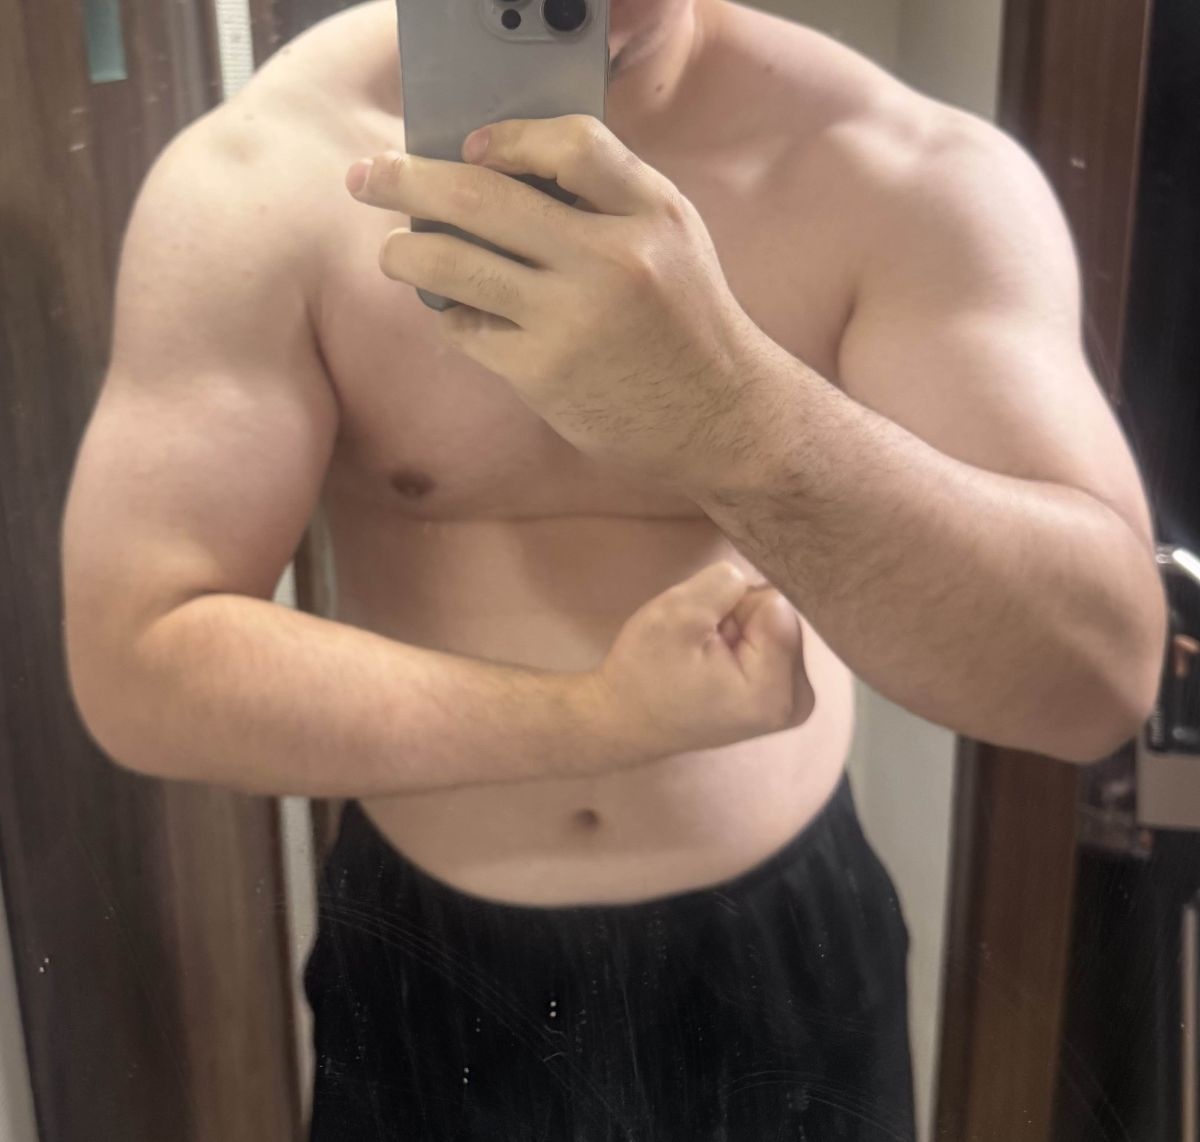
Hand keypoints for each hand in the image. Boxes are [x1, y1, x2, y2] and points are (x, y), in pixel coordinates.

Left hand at [346, 116, 767, 484]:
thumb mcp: (671, 240)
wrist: (717, 417)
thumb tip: (501, 170)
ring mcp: (572, 320)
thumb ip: (608, 198)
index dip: (506, 137)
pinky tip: (459, 314)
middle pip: (483, 197)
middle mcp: (611, 260)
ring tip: (393, 252)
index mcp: (651, 214)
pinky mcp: (543, 373)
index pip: (570, 144)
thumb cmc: (686, 321)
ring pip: (454, 265)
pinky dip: (453, 316)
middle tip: (366, 175)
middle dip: (408, 179)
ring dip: (405, 253)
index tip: (466, 145)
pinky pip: (469, 329)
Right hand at [590, 561, 814, 759]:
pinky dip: (742, 643)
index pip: (777, 604)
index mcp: (777, 690)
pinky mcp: (779, 697)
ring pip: (774, 626)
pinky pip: (770, 643)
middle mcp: (798, 700)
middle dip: (740, 617)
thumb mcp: (677, 614)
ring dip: (739, 629)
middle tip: (699, 644)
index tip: (704, 629)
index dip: (736, 602)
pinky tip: (715, 663)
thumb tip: (754, 577)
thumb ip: (724, 583)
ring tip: (703, 655)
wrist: (624, 722)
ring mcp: (792, 701)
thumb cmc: (644, 675)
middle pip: (780, 617)